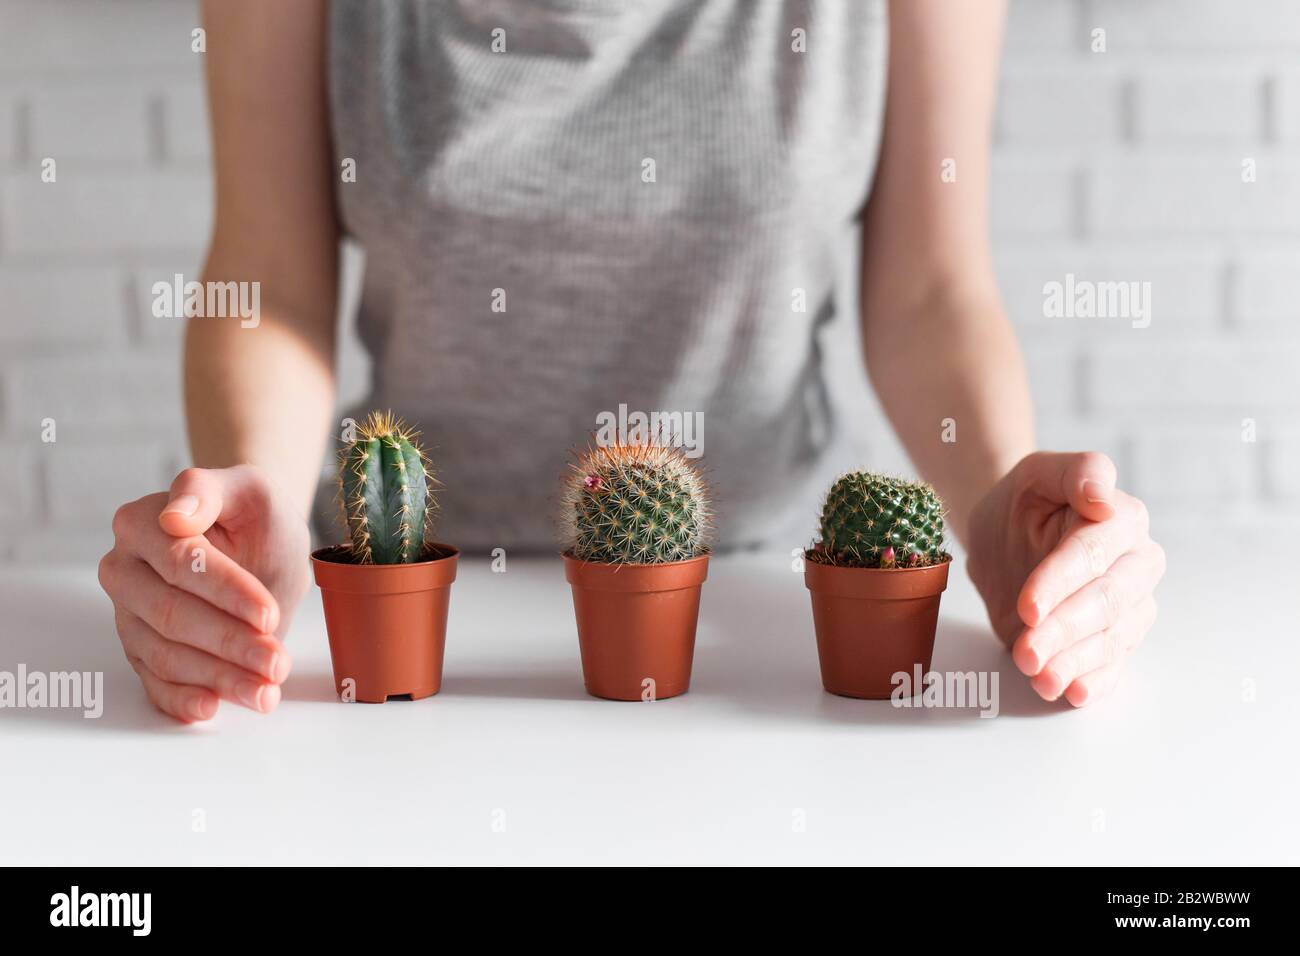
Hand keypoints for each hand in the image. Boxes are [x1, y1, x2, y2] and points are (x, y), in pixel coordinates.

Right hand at [98, 465, 310, 721]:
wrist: (260, 544)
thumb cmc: (254, 515)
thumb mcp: (250, 489)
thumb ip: (209, 490)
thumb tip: (176, 515)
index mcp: (140, 523)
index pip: (180, 564)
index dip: (226, 592)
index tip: (269, 613)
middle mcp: (124, 570)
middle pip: (172, 616)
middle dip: (230, 643)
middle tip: (277, 662)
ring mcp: (128, 615)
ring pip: (166, 656)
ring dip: (220, 678)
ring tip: (266, 691)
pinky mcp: (140, 651)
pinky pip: (155, 683)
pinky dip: (184, 700)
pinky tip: (215, 706)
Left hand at [966, 452, 1164, 707]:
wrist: (1005, 535)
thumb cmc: (1025, 501)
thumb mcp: (1039, 473)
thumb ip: (1077, 473)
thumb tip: (1102, 497)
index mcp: (1124, 520)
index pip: (1092, 555)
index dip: (1059, 582)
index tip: (1028, 607)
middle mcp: (1136, 565)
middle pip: (1107, 603)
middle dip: (1064, 630)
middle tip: (1026, 652)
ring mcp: (1129, 606)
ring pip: (1111, 640)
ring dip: (1074, 662)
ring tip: (1040, 678)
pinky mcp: (1113, 639)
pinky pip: (1113, 666)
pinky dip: (1095, 682)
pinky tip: (1075, 693)